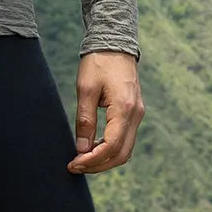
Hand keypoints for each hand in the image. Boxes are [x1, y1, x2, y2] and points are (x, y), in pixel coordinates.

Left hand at [67, 50, 143, 174]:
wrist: (114, 43)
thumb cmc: (98, 63)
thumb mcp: (85, 89)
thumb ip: (85, 121)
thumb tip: (82, 149)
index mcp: (124, 109)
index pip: (111, 147)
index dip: (92, 160)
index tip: (74, 164)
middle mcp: (136, 115)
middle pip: (121, 155)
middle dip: (98, 165)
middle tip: (76, 167)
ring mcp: (137, 115)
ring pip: (124, 151)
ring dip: (104, 160)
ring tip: (82, 160)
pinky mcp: (134, 114)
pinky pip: (125, 140)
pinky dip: (110, 150)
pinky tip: (93, 148)